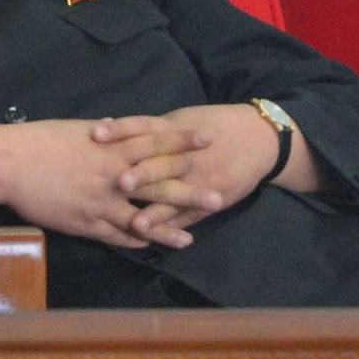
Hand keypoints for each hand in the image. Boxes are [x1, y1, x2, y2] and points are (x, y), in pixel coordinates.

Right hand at [0, 118, 211, 249]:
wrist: (9, 164)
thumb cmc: (38, 141)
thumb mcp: (73, 130)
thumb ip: (99, 134)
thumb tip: (113, 126)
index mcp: (110, 147)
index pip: (155, 142)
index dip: (182, 141)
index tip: (207, 139)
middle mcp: (112, 175)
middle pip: (158, 184)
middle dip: (189, 191)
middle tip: (218, 196)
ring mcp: (100, 201)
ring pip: (141, 217)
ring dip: (167, 228)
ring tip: (191, 239)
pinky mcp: (84, 222)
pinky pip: (115, 234)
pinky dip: (134, 241)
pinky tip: (149, 247)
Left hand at [98, 104, 282, 240]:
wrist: (262, 140)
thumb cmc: (214, 125)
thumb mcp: (182, 120)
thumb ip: (148, 128)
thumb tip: (106, 127)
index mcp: (177, 130)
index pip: (144, 127)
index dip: (121, 130)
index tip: (96, 134)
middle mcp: (188, 155)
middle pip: (162, 163)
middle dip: (142, 174)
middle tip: (119, 182)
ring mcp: (201, 180)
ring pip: (177, 197)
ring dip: (157, 212)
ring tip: (137, 224)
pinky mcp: (212, 200)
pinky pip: (190, 216)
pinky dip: (174, 227)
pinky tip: (158, 238)